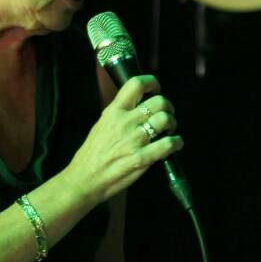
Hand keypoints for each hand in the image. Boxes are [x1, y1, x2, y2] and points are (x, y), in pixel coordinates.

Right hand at [65, 76, 182, 203]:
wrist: (84, 179)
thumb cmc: (92, 154)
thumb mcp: (101, 125)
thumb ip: (119, 114)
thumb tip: (139, 105)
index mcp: (113, 111)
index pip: (136, 84)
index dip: (152, 82)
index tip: (156, 88)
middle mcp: (124, 122)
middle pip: (158, 102)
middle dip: (168, 107)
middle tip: (167, 115)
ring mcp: (134, 140)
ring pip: (165, 120)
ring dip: (172, 124)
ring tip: (169, 130)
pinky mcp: (141, 158)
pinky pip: (168, 144)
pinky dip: (176, 143)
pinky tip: (175, 144)